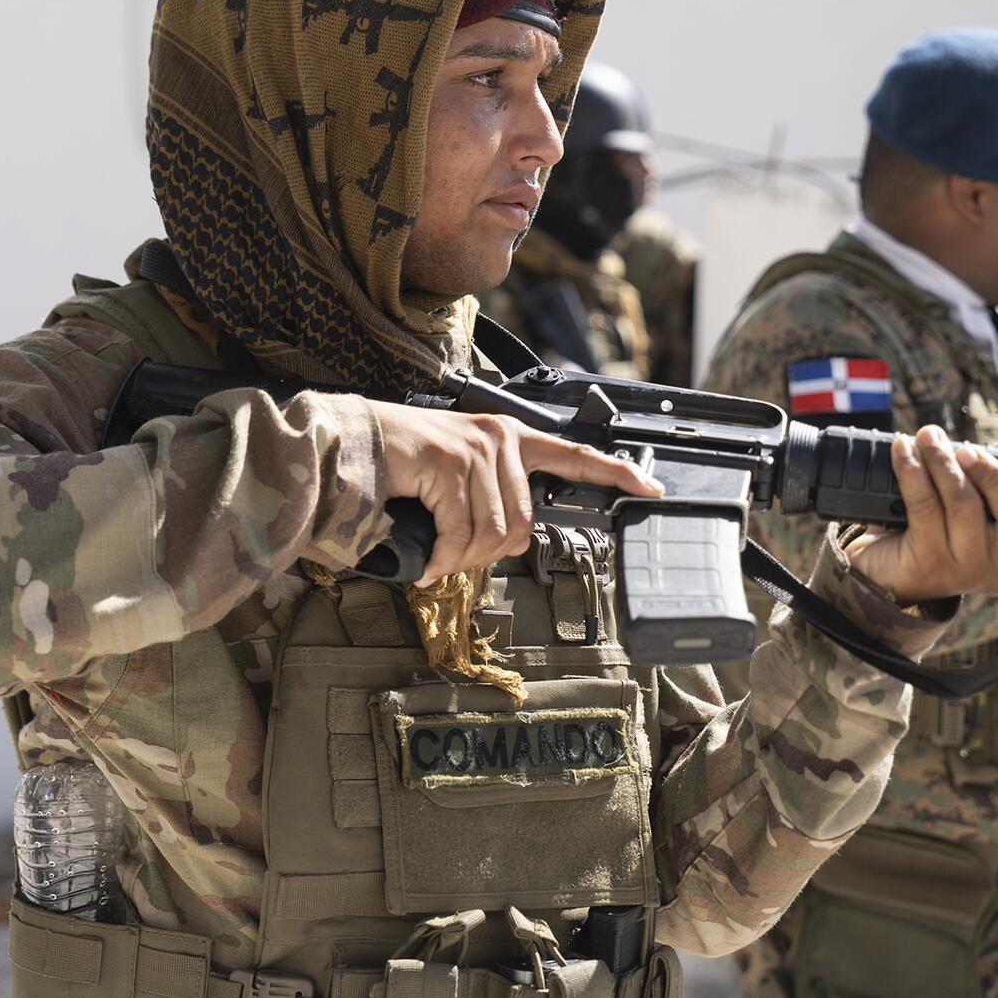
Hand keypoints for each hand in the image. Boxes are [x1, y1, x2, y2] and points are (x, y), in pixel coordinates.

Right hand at [370, 402, 662, 579]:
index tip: (650, 489)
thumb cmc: (397, 466)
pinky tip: (425, 560)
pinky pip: (461, 531)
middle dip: (487, 556)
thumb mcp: (456, 479)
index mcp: (510, 437)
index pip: (575, 453)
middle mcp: (500, 438)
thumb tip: (509, 541)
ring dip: (460, 560)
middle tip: (451, 560)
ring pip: (493, 533)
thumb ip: (490, 499)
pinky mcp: (450, 461)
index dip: (615, 474)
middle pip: (523, 523)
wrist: (347, 443)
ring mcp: (477, 448)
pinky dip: (441, 557)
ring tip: (433, 558)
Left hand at [843, 426, 997, 605]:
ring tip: (928, 436)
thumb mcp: (982, 493)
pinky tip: (902, 449)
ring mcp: (967, 570)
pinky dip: (913, 471)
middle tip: (966, 449)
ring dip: (943, 462)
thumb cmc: (945, 521)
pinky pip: (925, 507)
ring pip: (965, 506)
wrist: (884, 564)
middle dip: (994, 475)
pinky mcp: (928, 563)